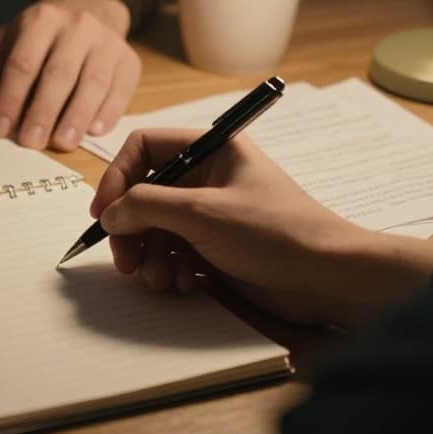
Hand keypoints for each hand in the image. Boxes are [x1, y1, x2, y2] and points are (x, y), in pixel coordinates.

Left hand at [0, 0, 139, 150]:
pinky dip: (108, 113)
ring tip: (62, 144)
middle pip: (59, 73)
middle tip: (30, 142)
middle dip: (43, 111)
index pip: (23, 63)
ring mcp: (108, 43)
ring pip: (93, 83)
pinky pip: (121, 90)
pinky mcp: (130, 61)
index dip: (10, 98)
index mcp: (41, 20)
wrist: (89, 7)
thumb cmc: (40, 38)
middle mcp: (77, 27)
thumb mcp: (6, 44)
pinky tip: (93, 131)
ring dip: (76, 117)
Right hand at [91, 128, 432, 325]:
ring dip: (150, 256)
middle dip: (132, 229)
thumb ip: (148, 207)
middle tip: (126, 262)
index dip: (118, 178)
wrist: (328, 278)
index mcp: (212, 150)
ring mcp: (213, 214)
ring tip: (159, 280)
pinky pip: (176, 253)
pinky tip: (184, 285)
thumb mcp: (203, 213)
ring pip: (157, 229)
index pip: (145, 149)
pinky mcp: (218, 248)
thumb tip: (110, 214)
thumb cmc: (274, 232)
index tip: (104, 214)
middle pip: (145, 194)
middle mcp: (209, 177)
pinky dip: (171, 270)